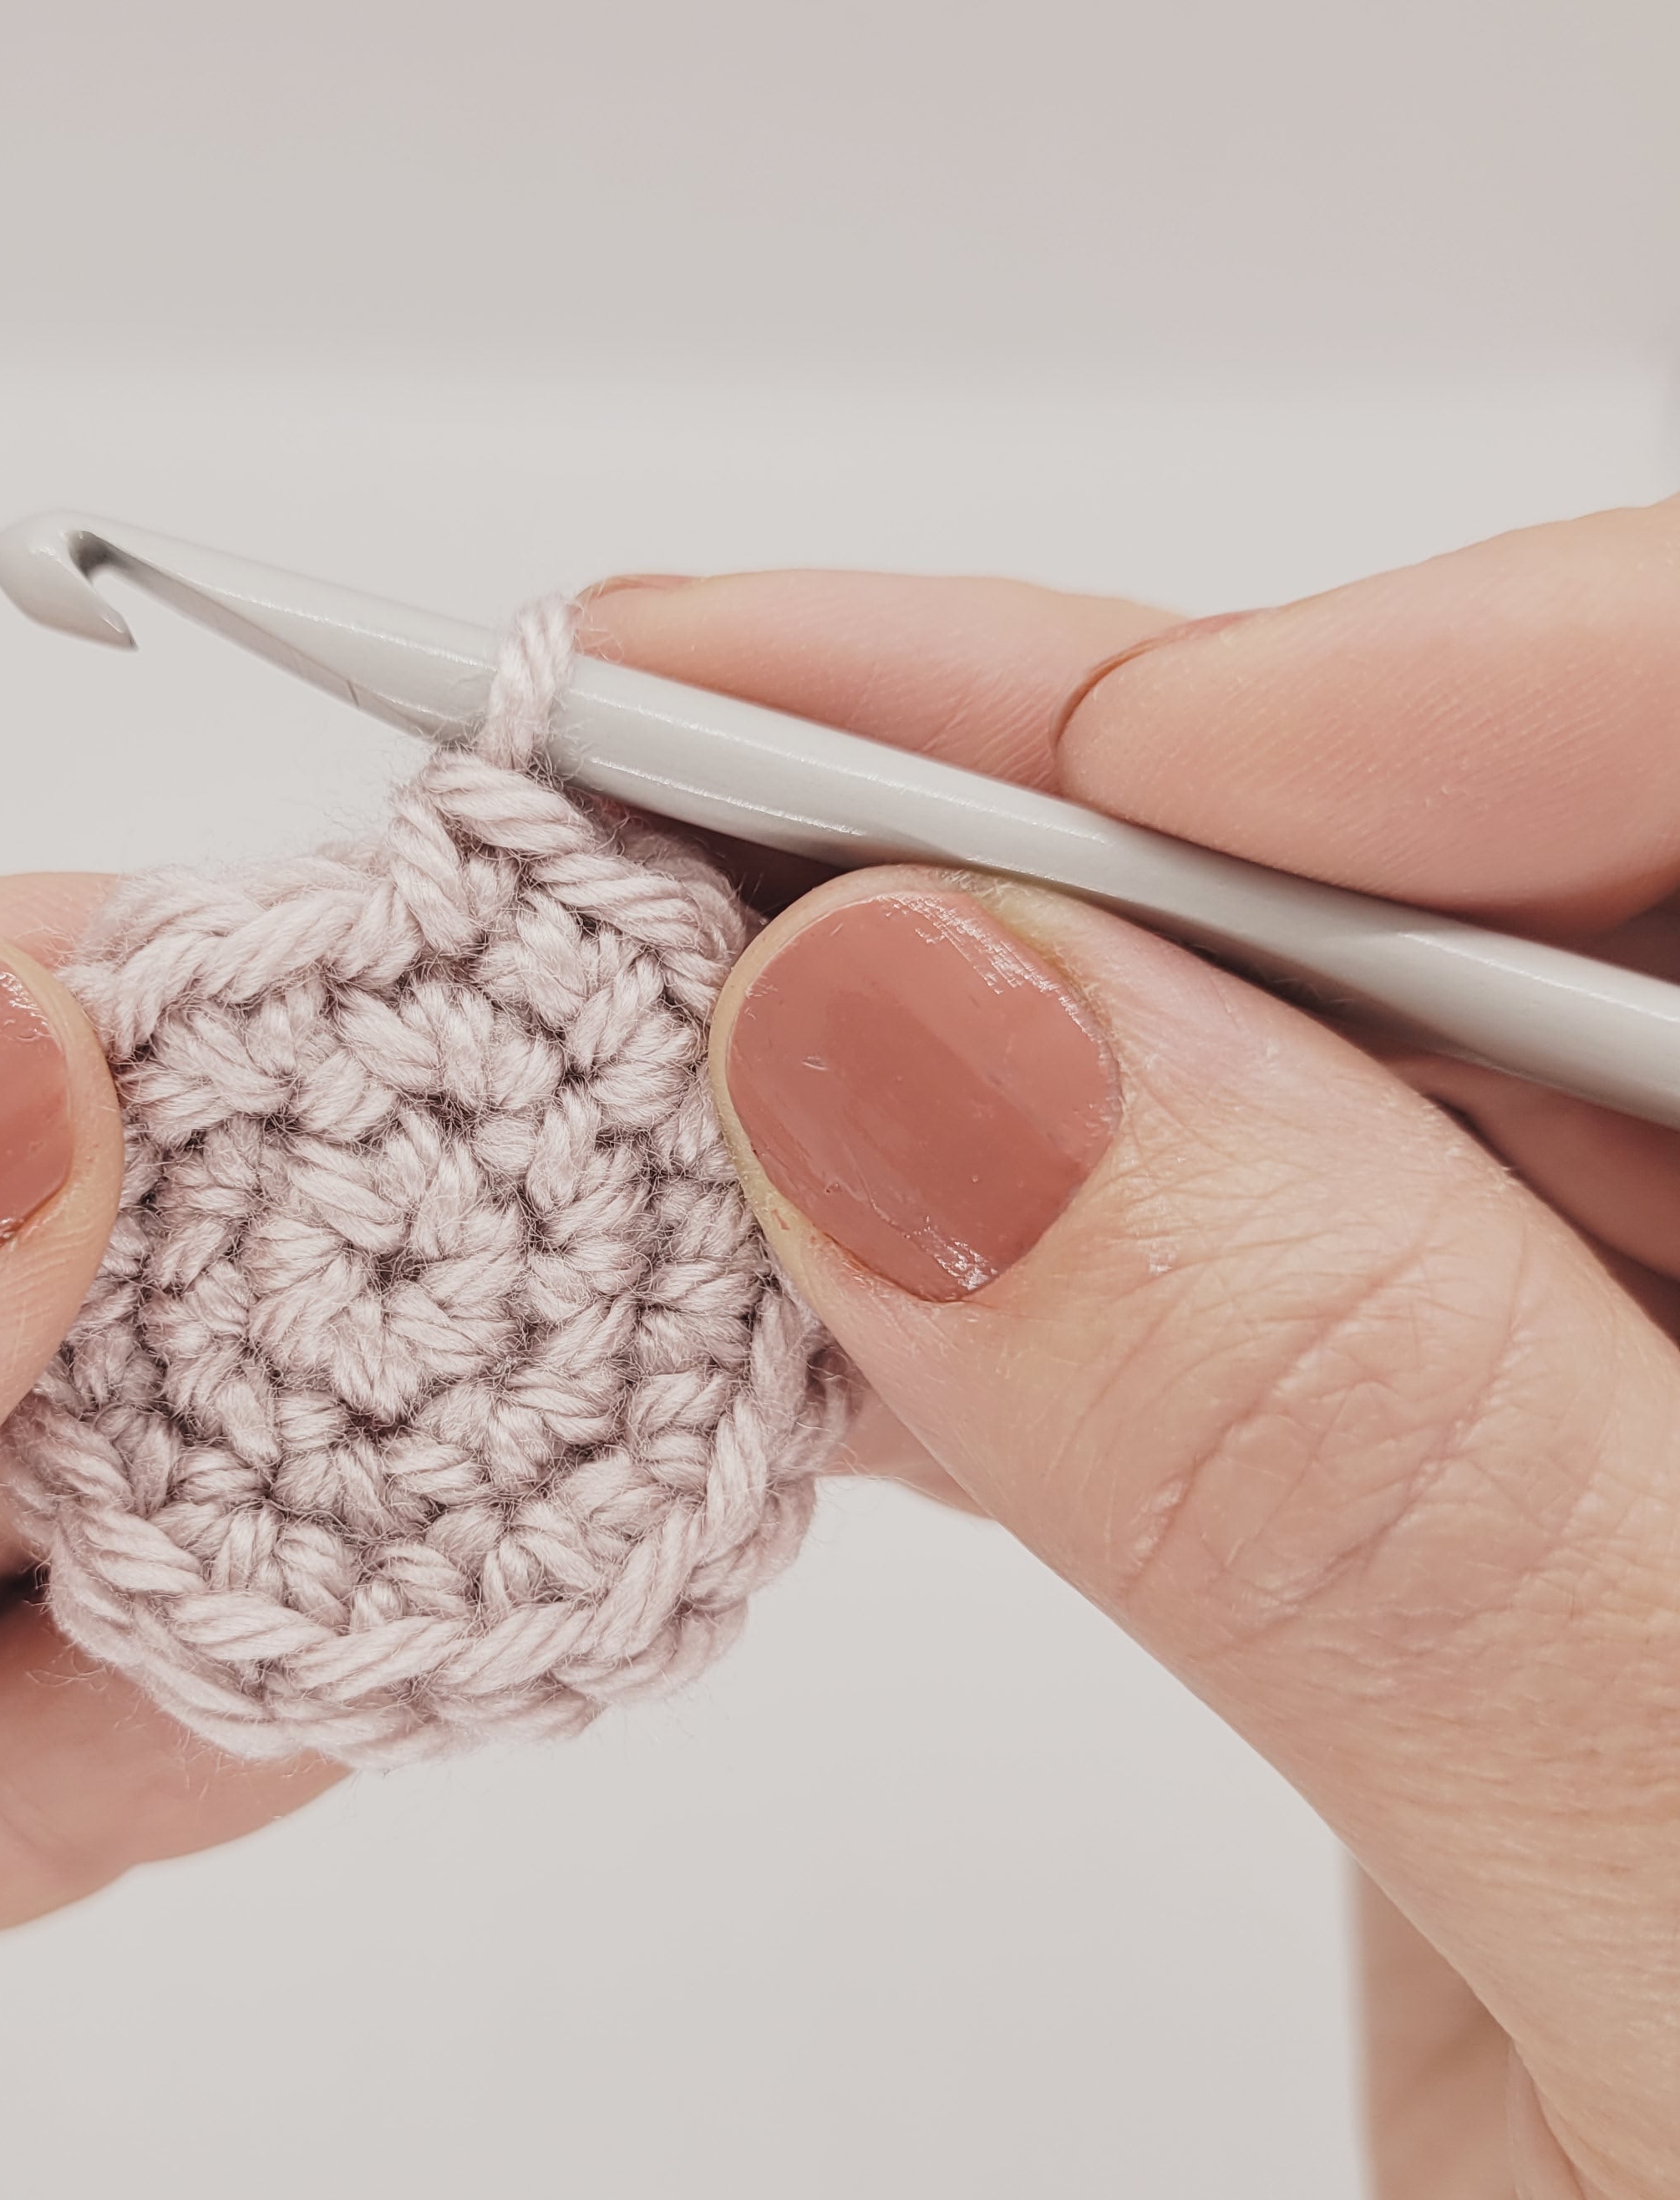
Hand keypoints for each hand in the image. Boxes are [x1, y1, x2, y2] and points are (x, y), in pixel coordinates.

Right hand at [584, 497, 1679, 2199]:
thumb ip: (1374, 1477)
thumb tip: (928, 1048)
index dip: (1355, 690)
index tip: (945, 765)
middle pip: (1440, 873)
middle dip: (1041, 804)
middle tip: (645, 749)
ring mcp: (1617, 1377)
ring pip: (1264, 1064)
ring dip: (933, 1013)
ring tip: (619, 949)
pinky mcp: (1438, 1509)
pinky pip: (1175, 1284)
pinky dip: (932, 1258)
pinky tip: (745, 1229)